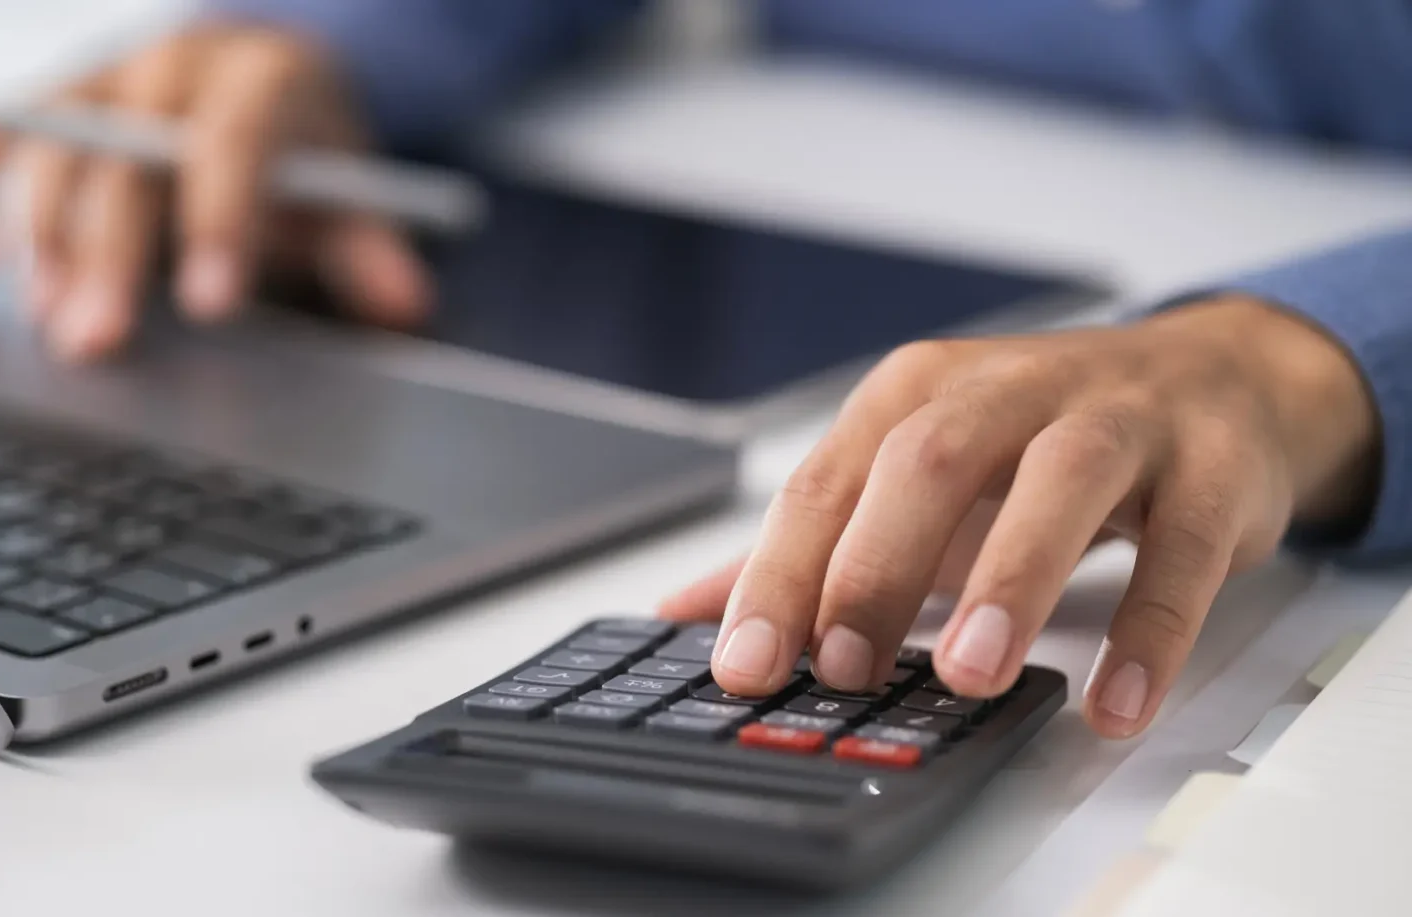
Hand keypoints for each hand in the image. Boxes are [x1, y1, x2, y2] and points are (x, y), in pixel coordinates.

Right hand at [0, 24, 428, 360]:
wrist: (264, 73)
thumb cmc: (304, 148)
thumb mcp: (351, 193)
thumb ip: (371, 251)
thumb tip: (404, 306)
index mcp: (260, 79)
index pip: (234, 144)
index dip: (219, 224)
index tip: (210, 305)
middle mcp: (173, 66)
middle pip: (127, 160)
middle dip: (109, 258)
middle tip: (96, 342)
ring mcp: (105, 76)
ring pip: (53, 150)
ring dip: (41, 241)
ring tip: (48, 320)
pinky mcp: (54, 95)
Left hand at [662, 296, 1378, 737]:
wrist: (1216, 379)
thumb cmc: (1036, 440)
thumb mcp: (915, 476)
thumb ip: (811, 545)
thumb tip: (685, 612)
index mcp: (919, 394)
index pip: (830, 479)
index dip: (781, 572)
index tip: (744, 664)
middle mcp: (1010, 389)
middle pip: (931, 460)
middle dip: (879, 565)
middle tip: (847, 668)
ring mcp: (1118, 419)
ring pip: (1061, 482)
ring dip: (1012, 577)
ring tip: (970, 672)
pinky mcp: (1211, 468)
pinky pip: (1184, 548)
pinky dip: (1153, 629)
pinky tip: (1114, 702)